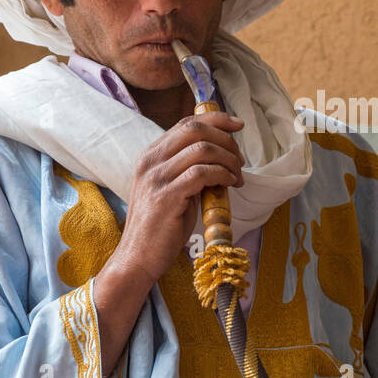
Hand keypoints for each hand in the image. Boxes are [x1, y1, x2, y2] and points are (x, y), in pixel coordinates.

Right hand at [104, 110, 246, 289]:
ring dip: (228, 160)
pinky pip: (201, 173)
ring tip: (237, 177)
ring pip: (201, 149)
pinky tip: (229, 185)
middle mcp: (150, 161)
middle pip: (194, 130)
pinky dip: (222, 175)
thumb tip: (223, 158)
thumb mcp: (174, 190)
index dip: (215, 119)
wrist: (138, 258)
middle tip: (239, 159)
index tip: (238, 125)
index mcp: (151, 156)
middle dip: (225, 139)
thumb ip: (190, 170)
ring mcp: (156, 178)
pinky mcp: (165, 197)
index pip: (186, 123)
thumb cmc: (161, 227)